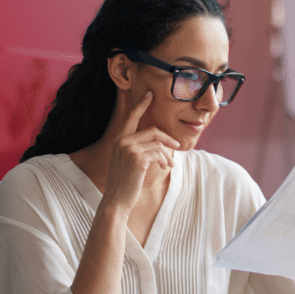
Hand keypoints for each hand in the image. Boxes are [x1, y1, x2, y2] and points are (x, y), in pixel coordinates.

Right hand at [103, 91, 179, 209]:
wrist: (117, 199)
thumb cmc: (125, 181)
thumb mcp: (129, 161)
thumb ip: (140, 149)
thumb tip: (161, 145)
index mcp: (119, 139)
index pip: (131, 117)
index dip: (141, 105)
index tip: (150, 94)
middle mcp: (122, 141)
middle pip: (153, 131)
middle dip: (168, 139)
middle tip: (177, 146)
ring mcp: (129, 149)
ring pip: (158, 144)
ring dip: (167, 154)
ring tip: (169, 164)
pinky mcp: (137, 159)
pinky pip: (158, 153)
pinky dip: (164, 160)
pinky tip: (163, 167)